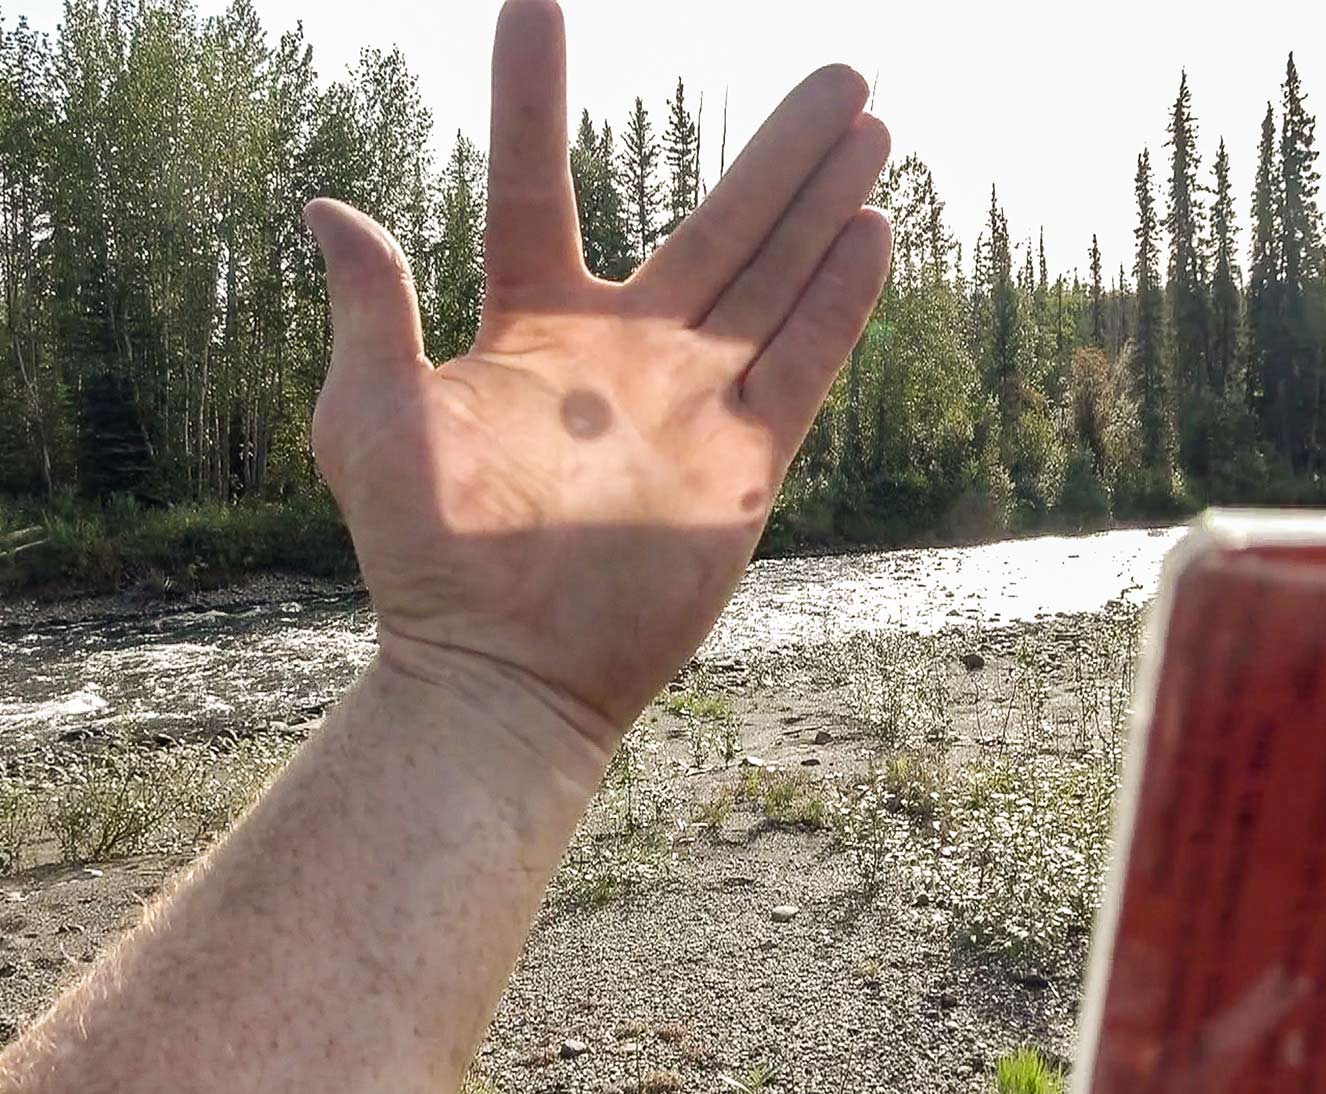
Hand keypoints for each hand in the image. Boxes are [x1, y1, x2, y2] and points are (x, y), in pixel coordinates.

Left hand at [305, 0, 890, 744]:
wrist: (508, 669)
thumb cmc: (429, 558)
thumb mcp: (373, 424)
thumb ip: (372, 313)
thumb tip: (329, 202)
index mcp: (530, 326)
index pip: (535, 179)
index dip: (532, 90)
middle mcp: (625, 350)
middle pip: (716, 222)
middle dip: (777, 148)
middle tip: (842, 71)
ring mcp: (694, 401)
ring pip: (775, 278)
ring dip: (823, 201)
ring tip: (868, 122)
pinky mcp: (746, 460)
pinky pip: (804, 362)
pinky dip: (840, 300)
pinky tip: (874, 229)